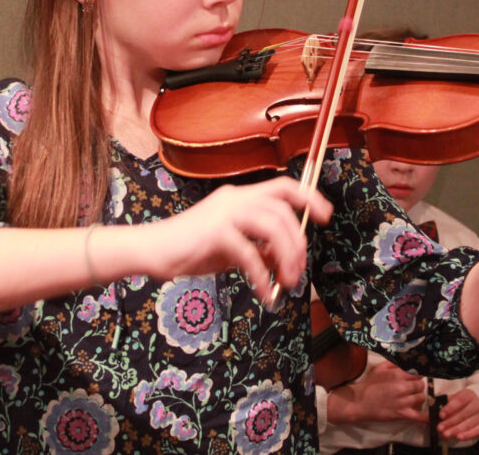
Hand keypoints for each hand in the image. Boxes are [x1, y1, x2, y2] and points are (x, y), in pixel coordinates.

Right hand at [153, 177, 331, 298]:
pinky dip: (262, 277)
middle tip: (298, 272)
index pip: (283, 186)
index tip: (326, 215)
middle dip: (298, 243)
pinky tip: (264, 293)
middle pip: (282, 210)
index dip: (310, 197)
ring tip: (287, 283)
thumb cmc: (189, 248)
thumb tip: (284, 256)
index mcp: (239, 196)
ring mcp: (223, 213)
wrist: (152, 250)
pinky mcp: (214, 233)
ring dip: (286, 257)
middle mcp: (234, 198)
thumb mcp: (231, 244)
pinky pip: (250, 255)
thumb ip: (256, 244)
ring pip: (272, 227)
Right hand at [327, 361, 427, 423]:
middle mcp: (402, 386)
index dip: (417, 375)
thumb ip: (394, 363)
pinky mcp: (402, 414)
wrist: (359, 402)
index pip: (418, 373)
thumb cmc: (369, 384)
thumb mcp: (379, 368)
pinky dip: (426, 417)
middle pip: (421, 385)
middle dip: (418, 387)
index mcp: (397, 374)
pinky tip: (431, 417)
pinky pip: (419, 416)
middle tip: (411, 389)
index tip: (414, 378)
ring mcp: (403, 401)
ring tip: (411, 399)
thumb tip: (407, 359)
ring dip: (418, 398)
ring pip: (422, 398)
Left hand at [435, 388, 478, 441]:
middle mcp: (477, 404)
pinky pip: (476, 431)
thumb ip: (441, 405)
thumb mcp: (453, 398)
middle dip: (450, 422)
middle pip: (463, 414)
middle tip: (439, 428)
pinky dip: (468, 435)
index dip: (450, 408)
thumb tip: (426, 412)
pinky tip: (459, 437)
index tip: (440, 415)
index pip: (459, 400)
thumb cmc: (463, 401)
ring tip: (446, 434)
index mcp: (468, 394)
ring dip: (456, 430)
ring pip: (468, 423)